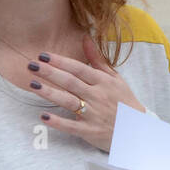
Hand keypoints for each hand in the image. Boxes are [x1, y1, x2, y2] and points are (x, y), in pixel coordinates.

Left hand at [28, 35, 145, 150]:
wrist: (138, 130)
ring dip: (50, 93)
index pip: (79, 68)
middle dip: (50, 73)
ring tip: (33, 85)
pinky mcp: (90, 131)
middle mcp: (97, 96)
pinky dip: (58, 122)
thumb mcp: (115, 78)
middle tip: (31, 65)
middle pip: (70, 82)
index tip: (43, 55)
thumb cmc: (124, 102)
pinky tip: (44, 117)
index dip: (61, 61)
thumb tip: (85, 38)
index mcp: (103, 82)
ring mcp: (94, 114)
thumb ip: (97, 59)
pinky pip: (72, 126)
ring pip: (69, 101)